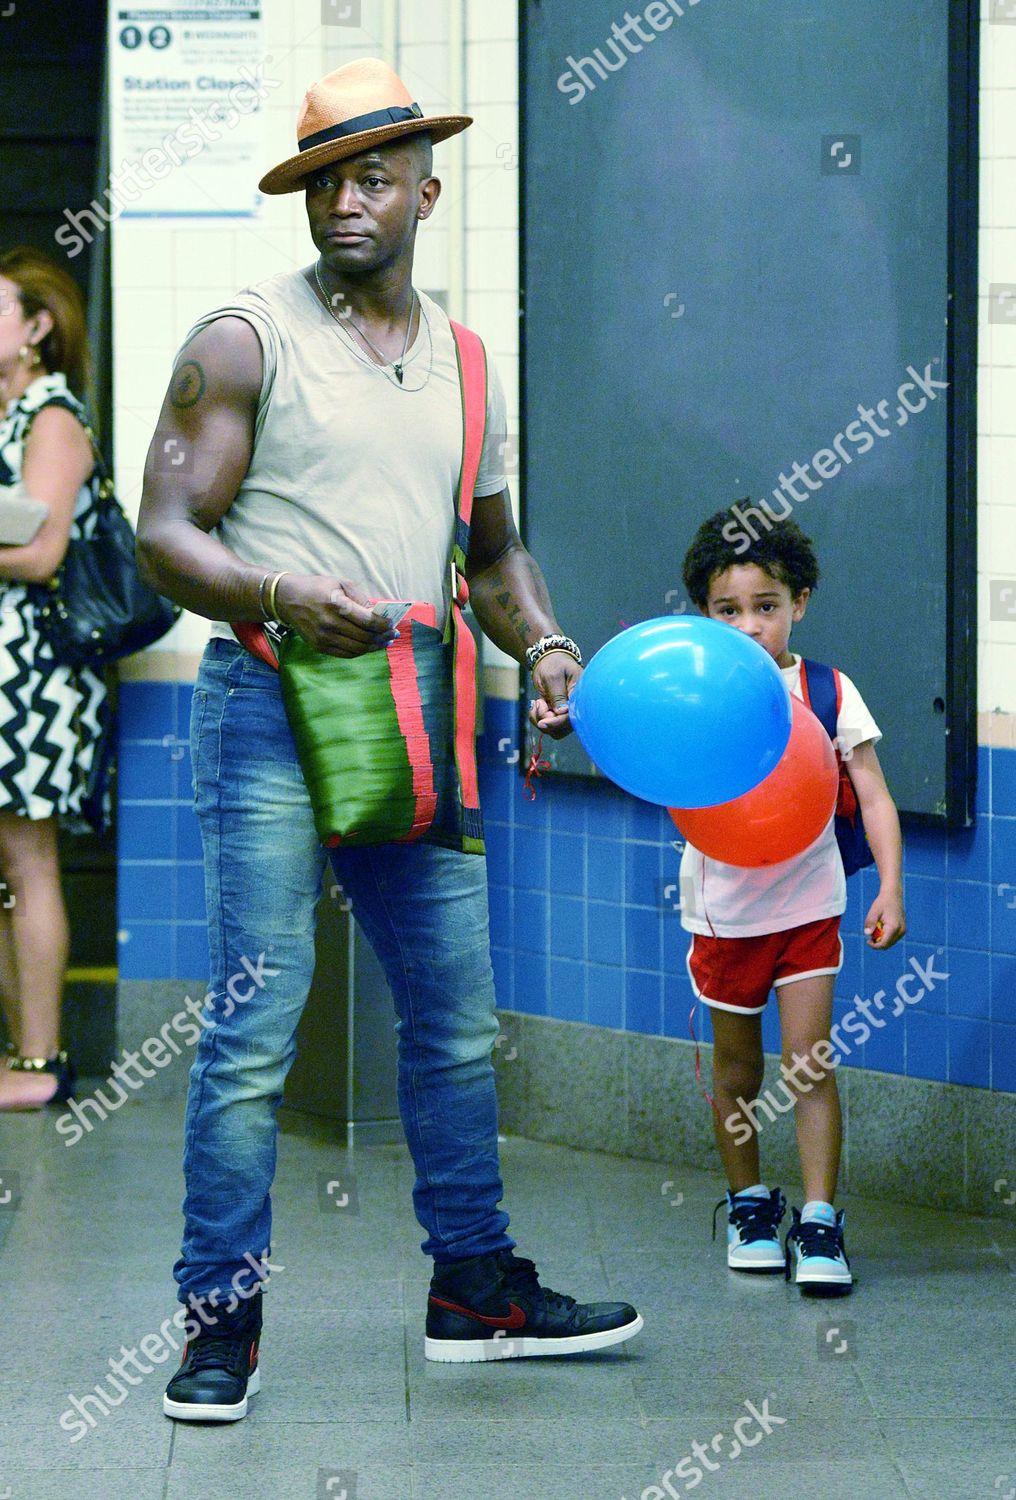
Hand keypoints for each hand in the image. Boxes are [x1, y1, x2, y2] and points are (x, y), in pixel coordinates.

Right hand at [274, 575, 394, 656]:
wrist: (287, 599)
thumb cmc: (317, 588)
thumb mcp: (340, 583)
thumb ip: (360, 598)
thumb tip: (378, 613)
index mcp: (337, 605)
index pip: (368, 621)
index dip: (384, 625)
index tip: (392, 625)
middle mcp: (330, 623)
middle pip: (365, 637)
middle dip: (382, 637)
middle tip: (392, 635)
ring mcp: (324, 637)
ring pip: (357, 649)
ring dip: (374, 647)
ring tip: (384, 642)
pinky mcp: (319, 646)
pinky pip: (346, 654)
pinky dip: (360, 651)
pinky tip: (368, 646)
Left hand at [528, 651, 580, 738]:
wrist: (548, 660)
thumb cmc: (553, 663)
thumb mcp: (553, 676)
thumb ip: (558, 695)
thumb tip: (562, 713)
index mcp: (580, 695)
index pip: (572, 716)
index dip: (557, 722)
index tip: (542, 722)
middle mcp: (575, 706)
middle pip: (564, 728)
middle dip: (548, 721)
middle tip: (539, 703)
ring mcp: (567, 712)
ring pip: (555, 730)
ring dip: (541, 720)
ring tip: (538, 703)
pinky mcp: (558, 713)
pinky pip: (548, 725)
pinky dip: (538, 719)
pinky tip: (536, 706)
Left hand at [864, 886, 904, 948]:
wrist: (893, 895)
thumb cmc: (882, 902)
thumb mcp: (874, 911)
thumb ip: (870, 922)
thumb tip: (867, 934)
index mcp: (894, 927)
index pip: (884, 944)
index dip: (875, 946)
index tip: (867, 941)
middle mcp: (901, 931)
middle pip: (887, 945)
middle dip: (877, 942)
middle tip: (870, 933)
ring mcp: (903, 931)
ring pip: (890, 942)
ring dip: (881, 939)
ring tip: (877, 927)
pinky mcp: (903, 930)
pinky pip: (893, 938)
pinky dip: (886, 936)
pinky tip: (882, 926)